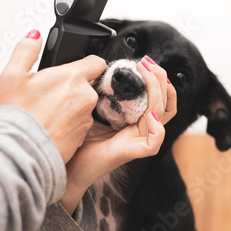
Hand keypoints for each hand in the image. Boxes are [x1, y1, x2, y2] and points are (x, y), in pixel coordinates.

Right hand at [0, 30, 106, 163]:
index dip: (87, 63)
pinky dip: (70, 124)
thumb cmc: (16, 115)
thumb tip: (34, 36)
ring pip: (83, 105)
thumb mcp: (12, 76)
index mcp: (72, 77)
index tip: (77, 67)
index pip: (96, 62)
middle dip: (73, 87)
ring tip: (48, 113)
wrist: (19, 152)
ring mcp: (86, 117)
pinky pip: (81, 124)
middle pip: (87, 85)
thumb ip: (26, 50)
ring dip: (71, 106)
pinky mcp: (84, 136)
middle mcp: (85, 96)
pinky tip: (52, 127)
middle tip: (50, 94)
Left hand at [59, 56, 176, 213]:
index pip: (159, 100)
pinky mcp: (130, 152)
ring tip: (146, 75)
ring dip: (157, 92)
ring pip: (161, 115)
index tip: (145, 63)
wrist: (65, 167)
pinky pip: (155, 142)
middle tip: (146, 63)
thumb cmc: (77, 142)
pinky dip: (157, 128)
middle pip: (165, 103)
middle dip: (160, 79)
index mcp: (134, 120)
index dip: (158, 80)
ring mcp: (136, 140)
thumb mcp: (91, 110)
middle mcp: (139, 129)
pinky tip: (150, 115)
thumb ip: (101, 94)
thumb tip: (99, 69)